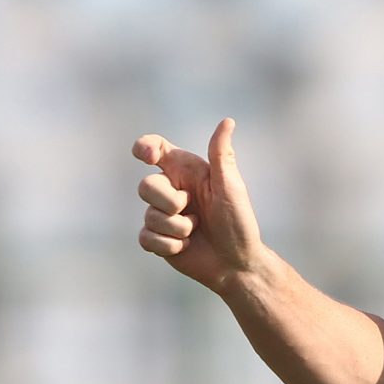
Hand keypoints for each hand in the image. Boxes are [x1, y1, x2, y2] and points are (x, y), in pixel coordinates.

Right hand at [132, 119, 265, 290]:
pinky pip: (146, 238)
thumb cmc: (238, 222)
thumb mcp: (231, 187)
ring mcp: (162, 215)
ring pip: (149, 216)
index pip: (155, 148)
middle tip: (194, 212)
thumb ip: (222, 155)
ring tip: (196, 232)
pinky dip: (169, 245)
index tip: (148, 157)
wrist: (236, 263)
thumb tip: (228, 121)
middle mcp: (171, 190)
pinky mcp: (157, 239)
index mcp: (186, 171)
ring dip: (177, 229)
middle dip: (169, 203)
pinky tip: (186, 247)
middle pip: (145, 187)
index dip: (144, 147)